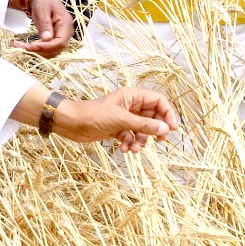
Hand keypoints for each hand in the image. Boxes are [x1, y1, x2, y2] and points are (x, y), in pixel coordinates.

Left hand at [10, 0, 73, 56]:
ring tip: (19, 46)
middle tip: (20, 46)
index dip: (46, 47)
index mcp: (66, 24)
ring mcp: (61, 36)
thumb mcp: (42, 10)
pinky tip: (25, 46)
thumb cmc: (43, 0)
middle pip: (56, 49)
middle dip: (39, 51)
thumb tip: (47, 39)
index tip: (31, 47)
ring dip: (36, 52)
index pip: (60, 42)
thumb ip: (45, 24)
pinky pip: (47, 48)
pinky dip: (36, 49)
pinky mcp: (54, 38)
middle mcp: (66, 32)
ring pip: (51, 51)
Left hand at [53, 87, 178, 151]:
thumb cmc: (94, 115)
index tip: (172, 128)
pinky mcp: (117, 129)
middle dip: (155, 130)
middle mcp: (130, 105)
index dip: (168, 113)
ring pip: (142, 129)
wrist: (72, 123)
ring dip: (142, 140)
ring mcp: (124, 117)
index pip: (158, 101)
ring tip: (135, 148)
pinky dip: (130, 143)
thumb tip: (165, 130)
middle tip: (159, 141)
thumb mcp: (121, 121)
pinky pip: (131, 136)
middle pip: (152, 116)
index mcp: (132, 96)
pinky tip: (124, 149)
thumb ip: (144, 125)